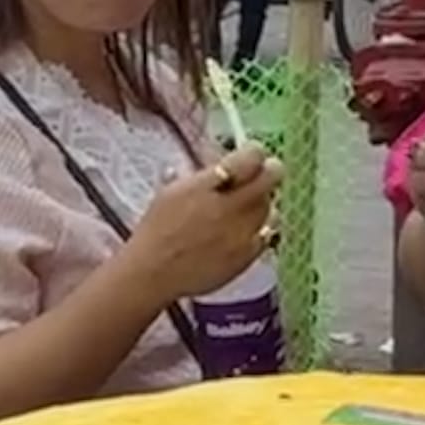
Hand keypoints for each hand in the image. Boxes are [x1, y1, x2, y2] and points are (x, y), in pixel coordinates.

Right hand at [121, 153, 280, 300]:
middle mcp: (229, 207)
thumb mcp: (172, 191)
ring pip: (271, 206)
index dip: (254, 152)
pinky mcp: (247, 256)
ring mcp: (242, 234)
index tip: (251, 154)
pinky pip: (267, 234)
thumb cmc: (157, 230)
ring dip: (262, 202)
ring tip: (247, 207)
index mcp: (208, 185)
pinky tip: (245, 230)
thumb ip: (202, 176)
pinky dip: (260, 228)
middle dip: (269, 171)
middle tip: (262, 174)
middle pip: (270, 178)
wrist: (154, 272)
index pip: (250, 157)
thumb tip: (222, 163)